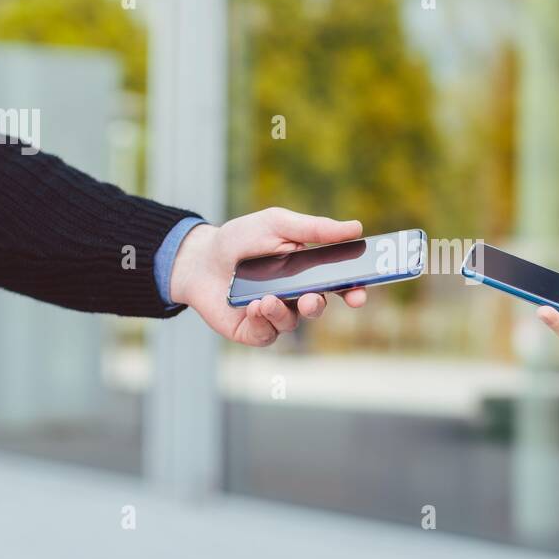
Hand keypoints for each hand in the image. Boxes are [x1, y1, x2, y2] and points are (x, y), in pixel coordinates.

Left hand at [169, 207, 366, 346]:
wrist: (199, 259)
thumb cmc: (240, 239)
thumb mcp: (277, 224)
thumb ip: (314, 229)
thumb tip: (356, 228)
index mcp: (307, 271)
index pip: (338, 284)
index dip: (353, 290)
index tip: (358, 294)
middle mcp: (295, 296)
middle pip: (318, 307)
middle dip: (318, 306)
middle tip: (310, 299)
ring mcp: (275, 315)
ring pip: (292, 323)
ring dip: (282, 312)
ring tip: (265, 300)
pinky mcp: (254, 330)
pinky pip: (268, 334)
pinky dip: (262, 322)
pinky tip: (252, 307)